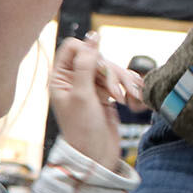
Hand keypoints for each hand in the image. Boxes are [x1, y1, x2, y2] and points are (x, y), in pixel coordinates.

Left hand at [47, 34, 124, 170]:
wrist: (96, 156)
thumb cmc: (83, 129)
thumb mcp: (83, 94)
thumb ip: (86, 64)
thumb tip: (93, 36)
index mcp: (60, 78)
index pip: (74, 47)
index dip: (91, 54)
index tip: (100, 71)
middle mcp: (73, 79)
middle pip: (96, 57)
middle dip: (110, 73)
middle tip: (114, 94)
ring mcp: (90, 86)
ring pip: (110, 68)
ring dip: (121, 82)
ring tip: (126, 99)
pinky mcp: (105, 94)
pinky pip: (119, 79)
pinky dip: (127, 87)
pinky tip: (132, 99)